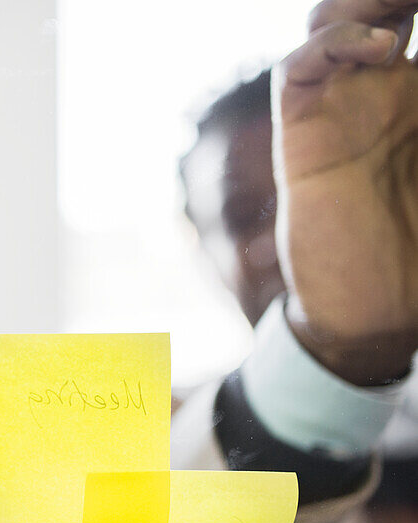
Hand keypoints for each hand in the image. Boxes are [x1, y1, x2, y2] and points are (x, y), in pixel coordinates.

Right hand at [275, 0, 417, 382]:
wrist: (380, 311)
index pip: (412, 14)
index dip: (416, 0)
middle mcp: (379, 90)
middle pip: (375, 5)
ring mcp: (337, 110)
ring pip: (328, 20)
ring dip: (362, 0)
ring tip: (402, 1)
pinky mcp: (301, 136)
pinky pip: (296, 70)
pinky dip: (330, 42)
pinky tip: (378, 46)